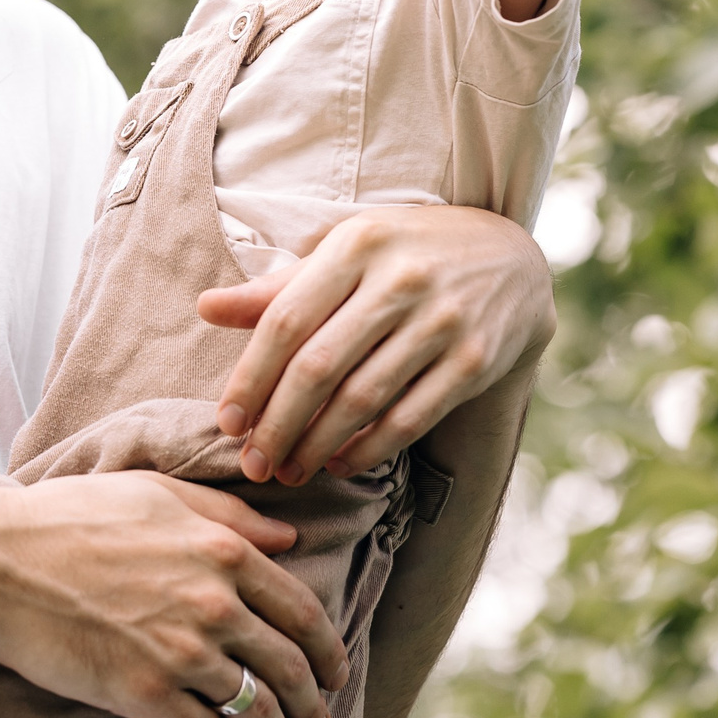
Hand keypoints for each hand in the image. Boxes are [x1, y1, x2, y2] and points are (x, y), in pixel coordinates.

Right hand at [0, 472, 347, 717]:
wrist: (0, 563)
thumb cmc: (71, 517)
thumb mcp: (156, 493)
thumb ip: (227, 513)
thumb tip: (287, 534)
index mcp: (222, 550)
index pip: (299, 610)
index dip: (325, 649)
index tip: (333, 672)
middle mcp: (214, 602)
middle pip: (288, 667)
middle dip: (314, 705)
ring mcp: (182, 651)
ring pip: (256, 708)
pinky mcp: (146, 694)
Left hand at [199, 207, 555, 484]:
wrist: (512, 259)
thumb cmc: (405, 255)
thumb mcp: (344, 252)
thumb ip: (278, 287)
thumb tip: (205, 308)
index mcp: (357, 245)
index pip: (286, 320)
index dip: (250, 378)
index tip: (228, 422)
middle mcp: (401, 279)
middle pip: (320, 367)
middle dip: (278, 426)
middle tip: (254, 463)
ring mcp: (443, 320)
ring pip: (363, 400)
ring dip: (317, 446)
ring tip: (290, 471)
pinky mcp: (476, 359)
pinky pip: (411, 418)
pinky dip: (369, 450)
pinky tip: (340, 463)